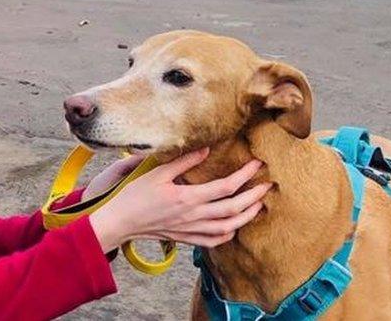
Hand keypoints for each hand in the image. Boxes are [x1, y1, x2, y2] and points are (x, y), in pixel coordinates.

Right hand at [89, 148, 268, 252]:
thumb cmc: (136, 195)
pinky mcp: (186, 238)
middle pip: (234, 209)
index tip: (257, 164)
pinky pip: (214, 241)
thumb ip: (184, 161)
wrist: (122, 222)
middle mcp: (194, 216)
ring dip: (247, 217)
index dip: (245, 175)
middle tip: (268, 185)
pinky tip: (234, 227)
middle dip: (254, 197)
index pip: (226, 187)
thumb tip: (206, 148)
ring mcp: (191, 230)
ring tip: (258, 205)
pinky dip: (228, 235)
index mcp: (188, 198)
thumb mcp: (158, 172)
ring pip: (228, 228)